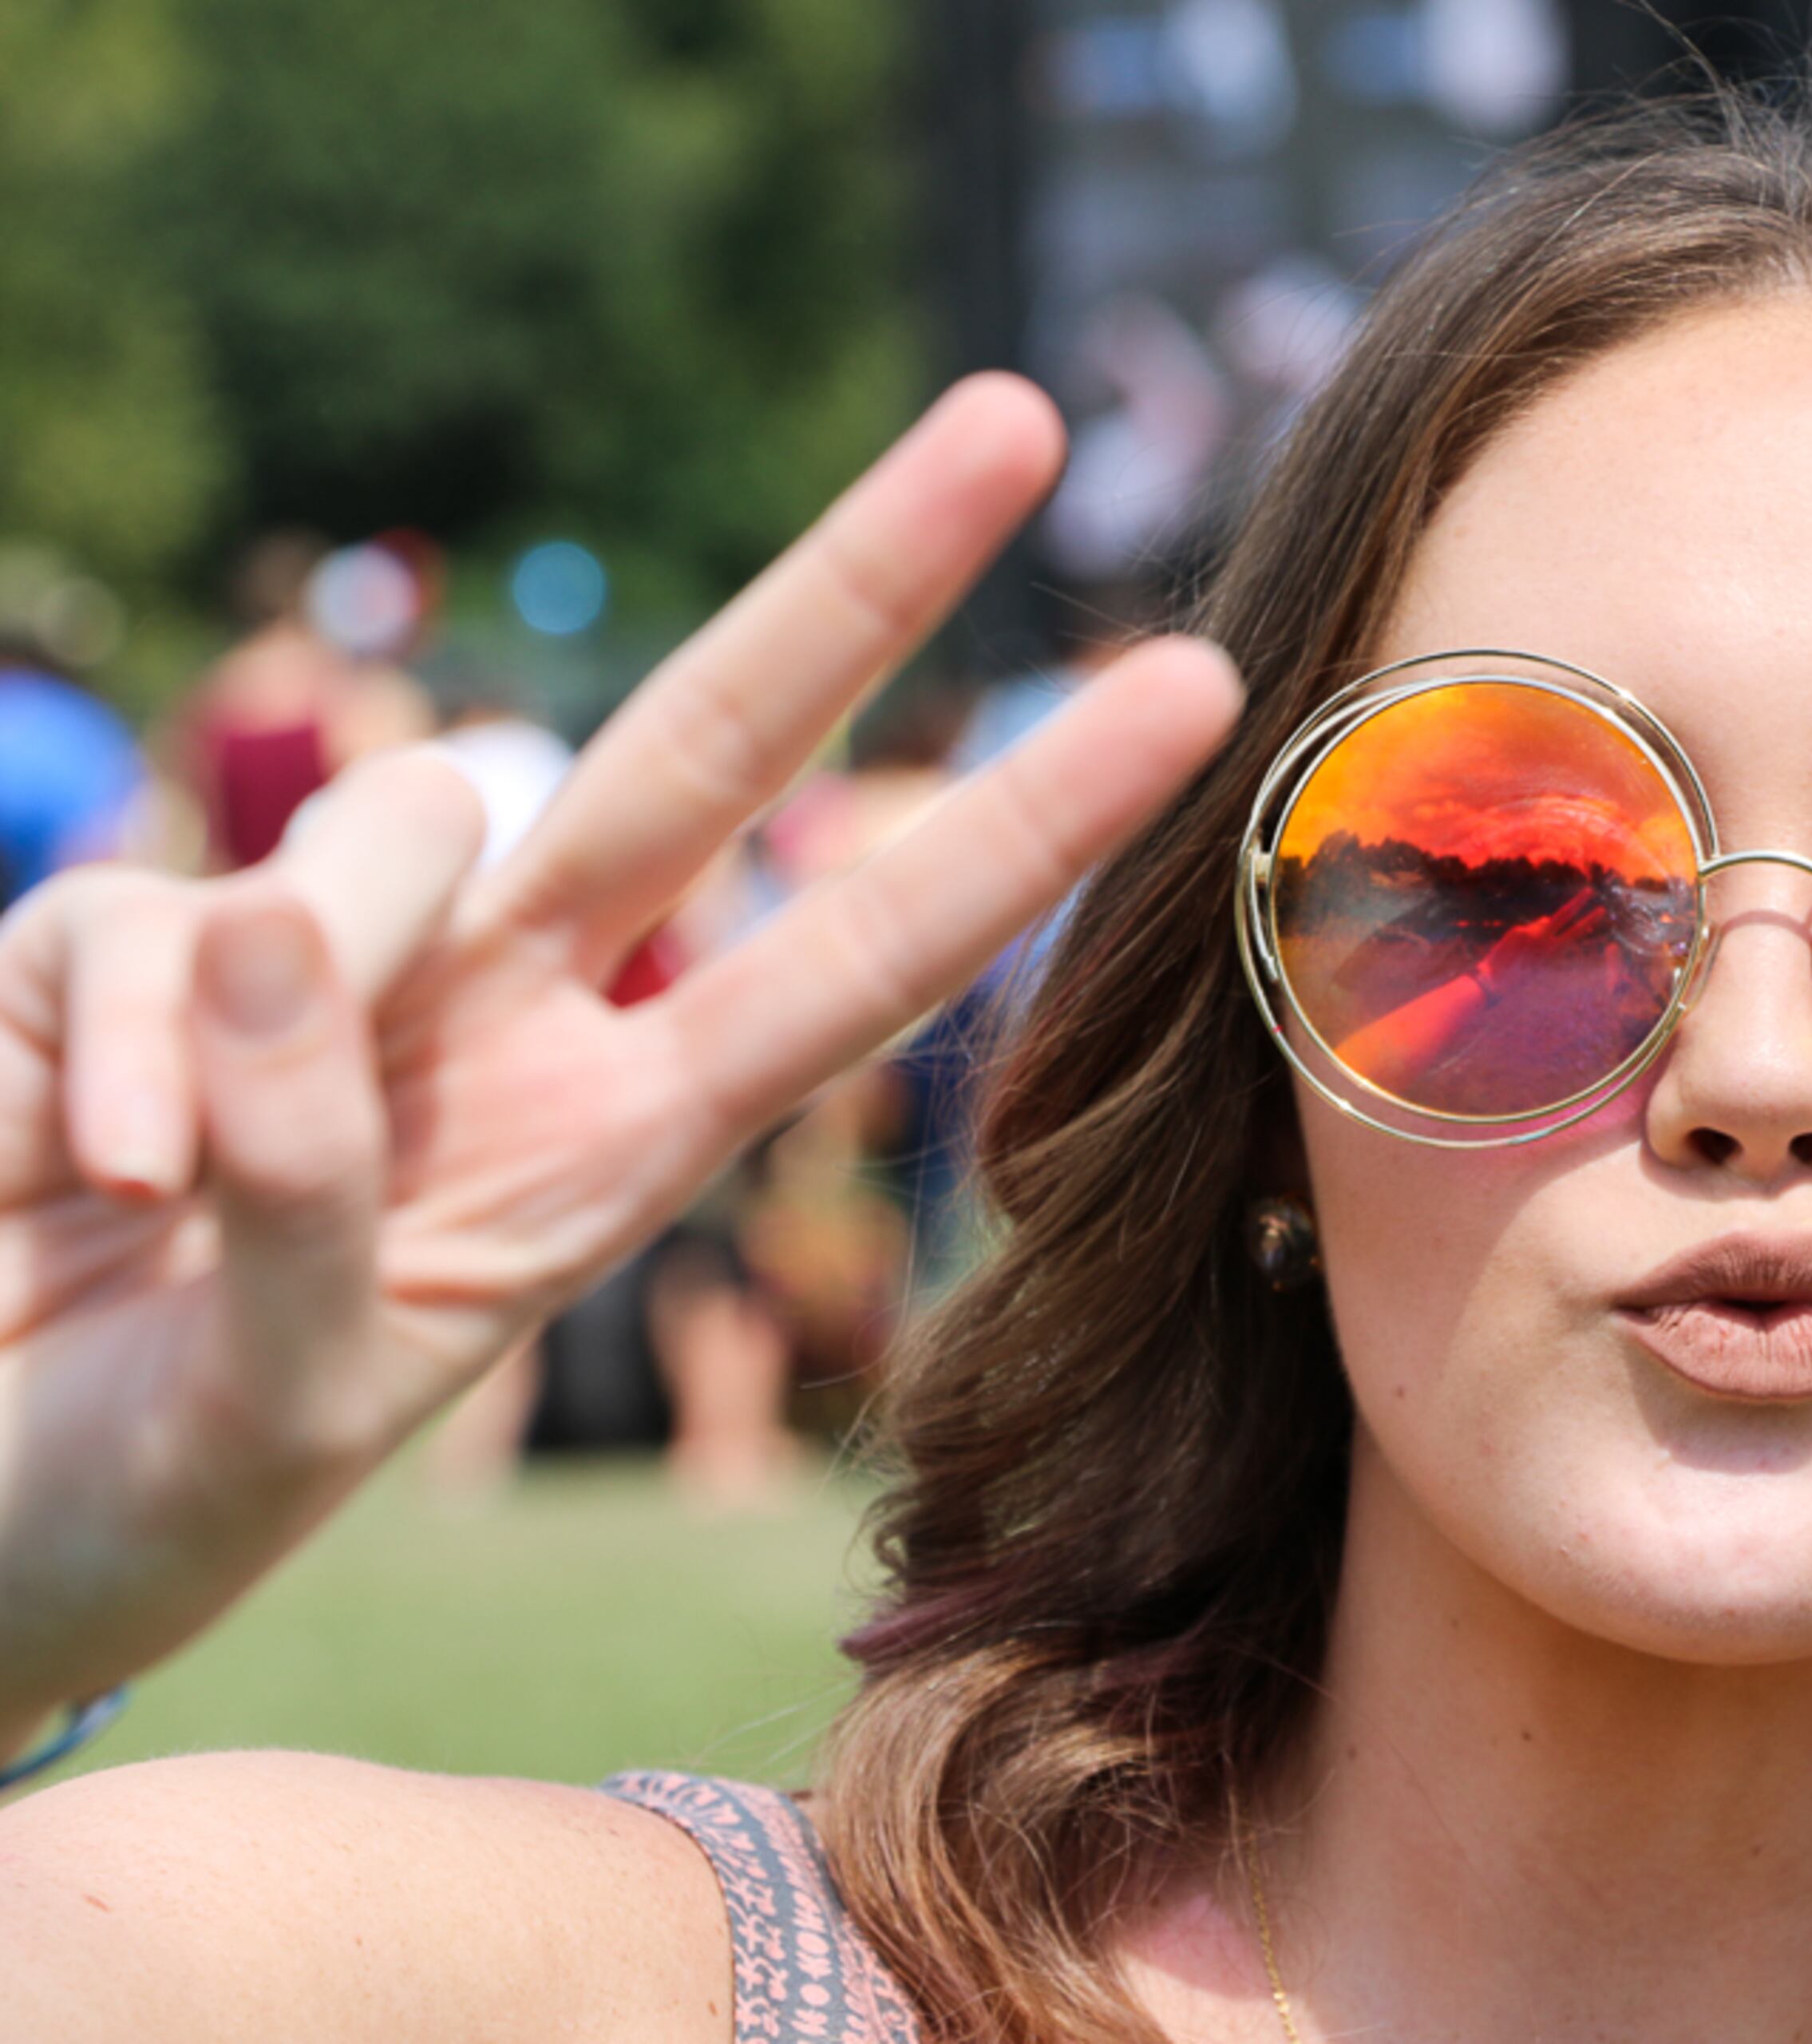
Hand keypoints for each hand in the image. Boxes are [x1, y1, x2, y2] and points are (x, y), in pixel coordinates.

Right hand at [0, 375, 1242, 1743]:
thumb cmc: (153, 1486)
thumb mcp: (281, 1400)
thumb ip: (310, 1193)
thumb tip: (264, 933)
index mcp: (612, 1140)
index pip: (852, 959)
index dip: (1011, 832)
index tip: (1189, 700)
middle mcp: (503, 1015)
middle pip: (702, 756)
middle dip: (858, 588)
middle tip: (1017, 418)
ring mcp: (319, 960)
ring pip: (399, 824)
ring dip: (292, 992)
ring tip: (154, 1206)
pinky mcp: (119, 940)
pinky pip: (127, 931)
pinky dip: (89, 1066)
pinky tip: (58, 1186)